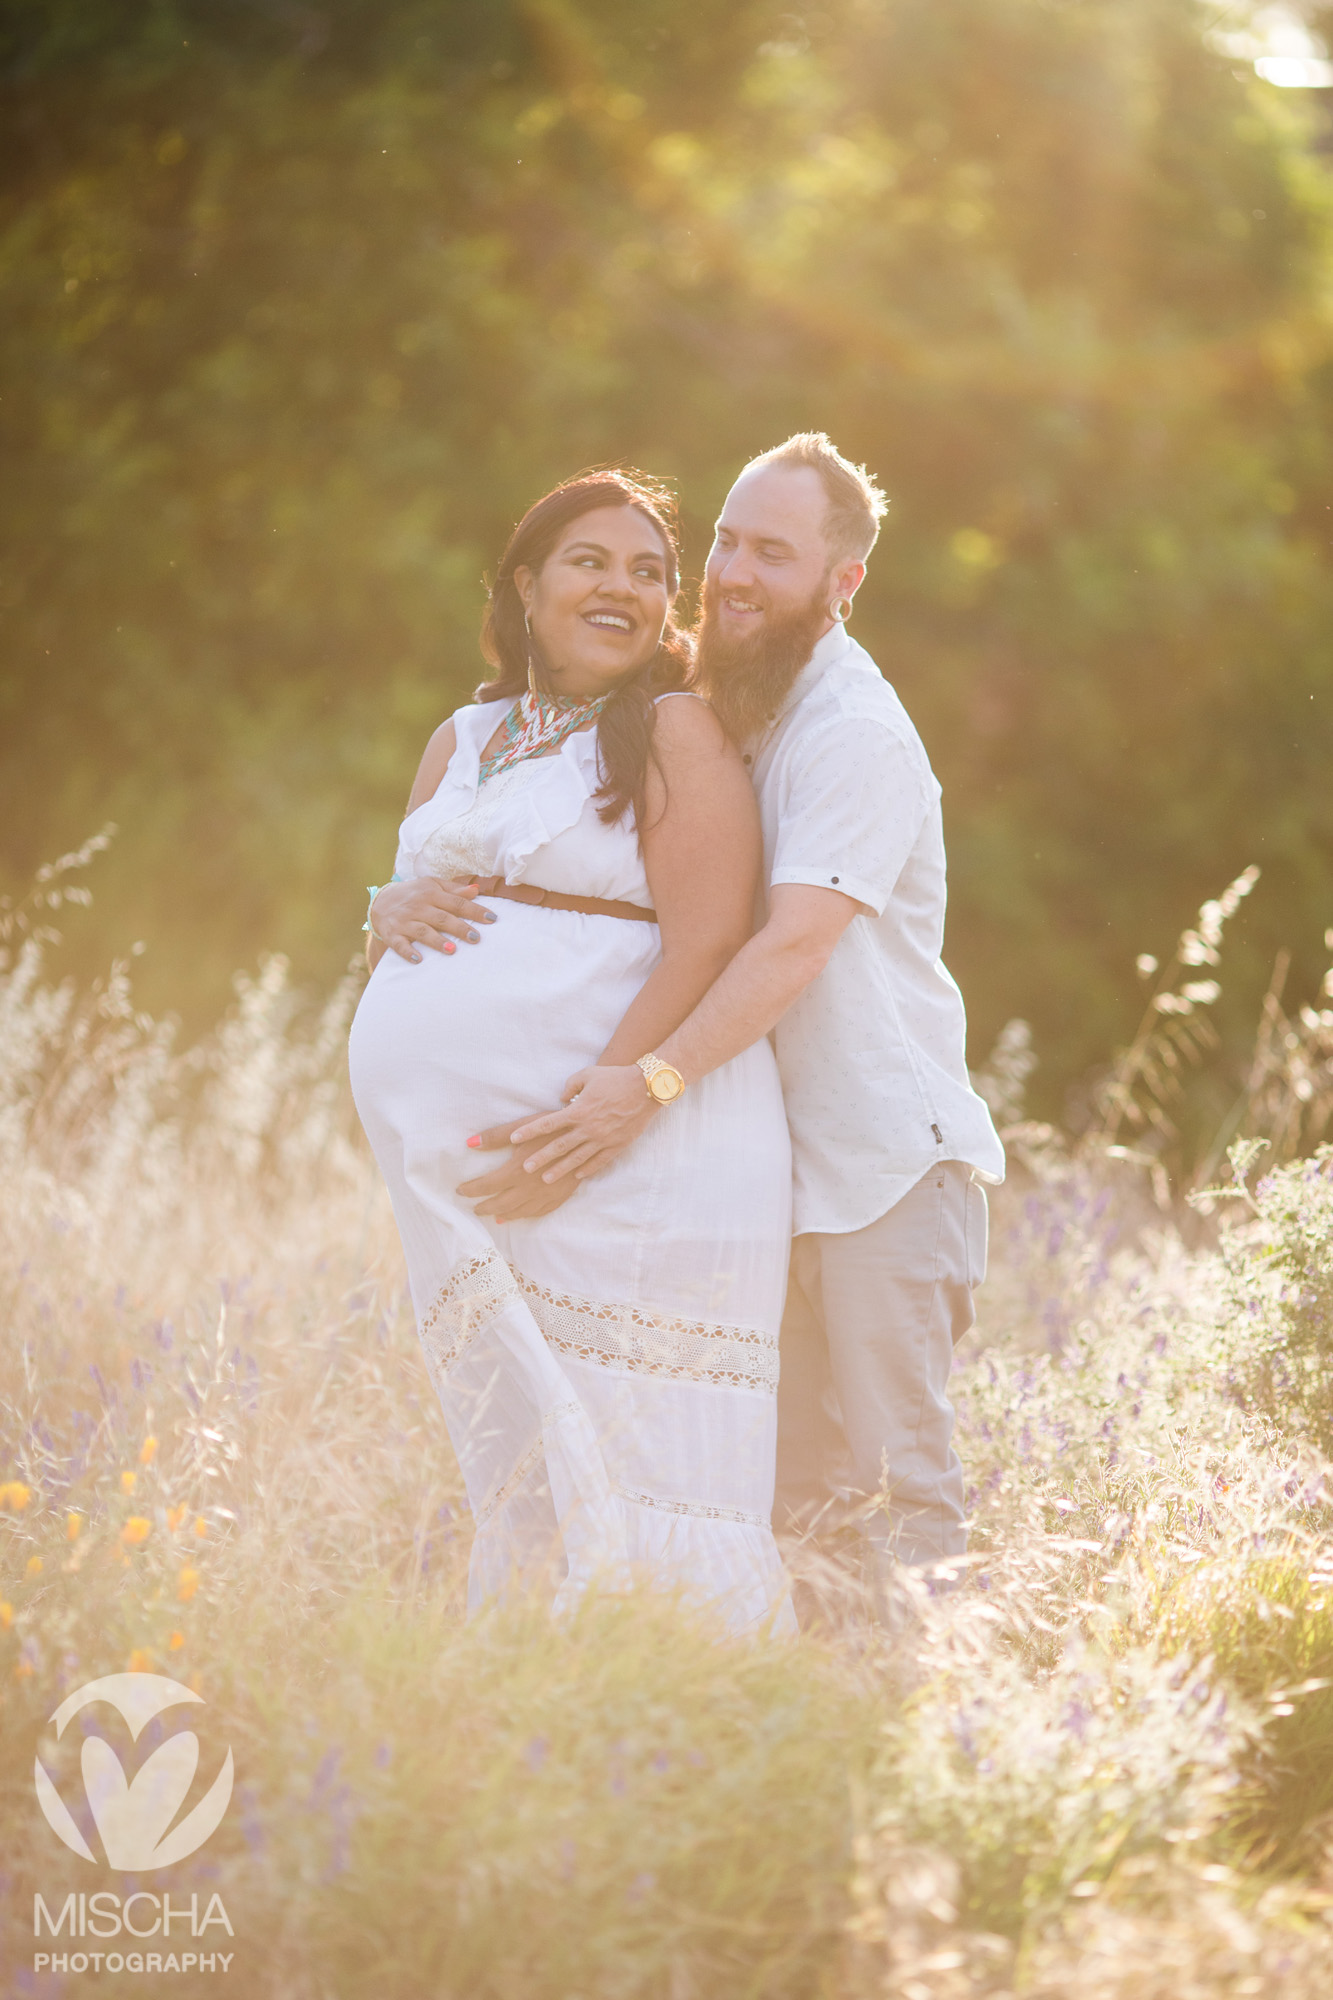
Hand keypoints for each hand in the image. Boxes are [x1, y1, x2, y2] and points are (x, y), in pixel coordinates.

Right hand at [370, 878, 497, 961]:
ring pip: (423, 931)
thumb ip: (454, 890)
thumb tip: (477, 890)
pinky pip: (399, 944)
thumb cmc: (414, 894)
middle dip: (460, 928)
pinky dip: (408, 952)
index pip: (457, 902)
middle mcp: (419, 906)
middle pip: (442, 918)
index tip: (492, 919)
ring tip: (452, 950)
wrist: (380, 901)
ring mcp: (405, 921)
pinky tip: (418, 960)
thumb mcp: (432, 886)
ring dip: (437, 941)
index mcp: (431, 893)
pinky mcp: (392, 933)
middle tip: (476, 938)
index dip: (475, 910)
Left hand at [457, 1131, 579, 1221]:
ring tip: (492, 1215)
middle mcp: (528, 1189)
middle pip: (499, 1204)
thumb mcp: (523, 1127)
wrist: (589, 1137)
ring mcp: (545, 1196)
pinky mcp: (559, 1198)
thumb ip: (496, 1137)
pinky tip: (517, 1215)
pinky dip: (524, 1216)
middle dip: (484, 1207)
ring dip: (502, 1214)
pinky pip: (538, 1213)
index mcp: (516, 1171)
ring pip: (518, 1212)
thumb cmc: (554, 1127)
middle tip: (473, 1208)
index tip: (460, 1190)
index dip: (471, 1189)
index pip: (485, 1185)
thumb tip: (469, 1143)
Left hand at [505, 1065, 658, 1183]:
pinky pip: (599, 1161)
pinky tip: (577, 1176)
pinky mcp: (617, 1145)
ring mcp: (603, 1139)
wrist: (647, 1088)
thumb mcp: (589, 1074)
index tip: (514, 1139)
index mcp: (578, 1110)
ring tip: (546, 1179)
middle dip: (541, 1157)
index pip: (548, 1123)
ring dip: (560, 1169)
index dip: (530, 1131)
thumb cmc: (616, 1078)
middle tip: (525, 1168)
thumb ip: (570, 1085)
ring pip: (577, 1158)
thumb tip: (560, 1100)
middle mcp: (588, 1127)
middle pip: (559, 1146)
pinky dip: (587, 1169)